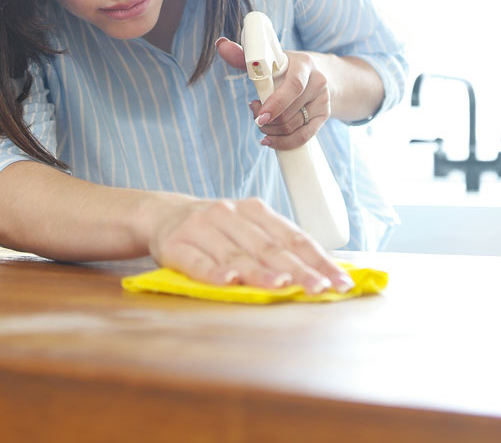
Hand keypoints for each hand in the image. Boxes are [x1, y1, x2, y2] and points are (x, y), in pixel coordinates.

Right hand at [147, 195, 352, 292]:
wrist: (160, 214)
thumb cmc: (216, 229)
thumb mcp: (246, 226)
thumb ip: (276, 245)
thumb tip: (323, 273)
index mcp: (254, 210)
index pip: (293, 237)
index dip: (318, 260)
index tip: (340, 281)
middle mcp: (229, 214)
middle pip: (269, 247)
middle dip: (298, 270)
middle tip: (320, 290)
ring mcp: (201, 228)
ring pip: (236, 254)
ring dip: (259, 272)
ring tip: (281, 285)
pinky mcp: (176, 245)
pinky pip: (197, 262)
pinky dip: (213, 273)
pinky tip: (227, 282)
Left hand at [216, 37, 330, 149]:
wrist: (317, 74)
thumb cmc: (285, 67)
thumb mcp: (268, 60)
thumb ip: (244, 56)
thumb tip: (221, 44)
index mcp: (304, 64)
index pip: (293, 86)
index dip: (275, 104)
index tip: (259, 116)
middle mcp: (318, 82)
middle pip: (289, 112)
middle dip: (267, 120)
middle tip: (256, 117)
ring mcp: (323, 100)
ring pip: (293, 126)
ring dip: (272, 131)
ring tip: (262, 124)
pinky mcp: (324, 116)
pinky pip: (304, 136)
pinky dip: (284, 142)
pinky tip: (270, 140)